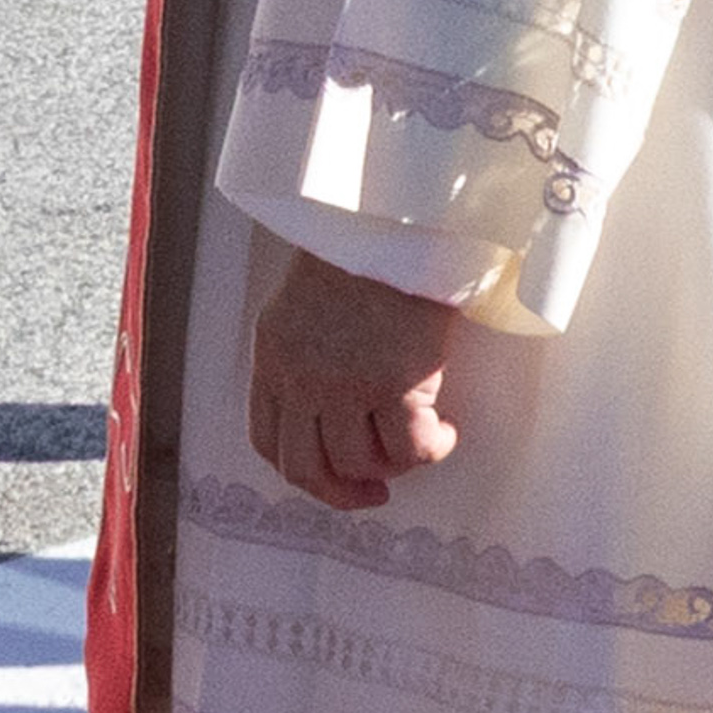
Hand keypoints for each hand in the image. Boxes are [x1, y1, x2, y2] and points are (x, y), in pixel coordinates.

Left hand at [247, 247, 459, 516]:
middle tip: (373, 493)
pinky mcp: (394, 383)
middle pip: (305, 467)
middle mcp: (300, 379)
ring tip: (420, 445)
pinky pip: (411, 449)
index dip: (300, 470)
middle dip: (340, 493)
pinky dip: (431, 451)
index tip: (329, 476)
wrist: (390, 218)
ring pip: (360, 464)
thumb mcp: (303, 304)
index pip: (267, 439)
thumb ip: (304, 353)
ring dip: (393, 467)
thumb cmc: (358, 249)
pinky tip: (445, 432)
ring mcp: (345, 386)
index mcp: (272, 357)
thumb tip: (334, 406)